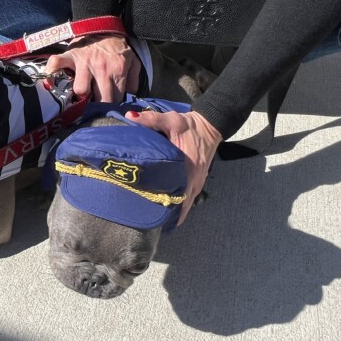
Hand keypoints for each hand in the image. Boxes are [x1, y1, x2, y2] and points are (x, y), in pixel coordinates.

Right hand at [45, 34, 141, 101]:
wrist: (103, 24)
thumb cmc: (117, 47)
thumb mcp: (133, 61)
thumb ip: (133, 81)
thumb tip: (130, 98)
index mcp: (117, 70)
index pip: (114, 100)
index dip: (111, 107)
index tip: (108, 108)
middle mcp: (101, 68)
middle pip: (98, 99)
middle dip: (96, 106)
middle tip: (95, 105)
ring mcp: (84, 62)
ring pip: (80, 90)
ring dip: (80, 94)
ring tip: (82, 94)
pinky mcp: (70, 55)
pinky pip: (57, 64)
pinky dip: (52, 73)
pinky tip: (52, 81)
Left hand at [125, 110, 221, 225]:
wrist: (210, 124)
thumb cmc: (189, 124)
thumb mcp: (171, 120)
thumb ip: (151, 120)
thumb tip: (130, 118)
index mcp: (188, 168)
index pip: (180, 194)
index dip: (169, 206)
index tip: (157, 217)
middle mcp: (195, 178)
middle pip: (183, 203)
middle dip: (170, 213)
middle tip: (153, 223)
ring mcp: (198, 180)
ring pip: (187, 202)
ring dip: (176, 210)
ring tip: (160, 222)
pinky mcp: (198, 178)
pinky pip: (189, 196)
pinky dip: (181, 204)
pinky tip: (171, 210)